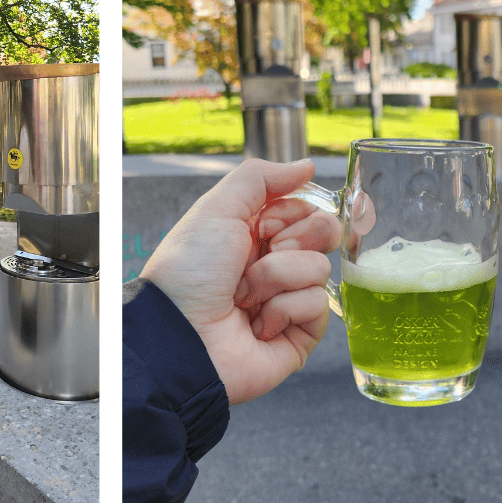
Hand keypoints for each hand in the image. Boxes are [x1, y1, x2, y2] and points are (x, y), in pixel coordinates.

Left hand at [141, 159, 341, 404]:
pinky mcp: (297, 336)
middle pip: (323, 234)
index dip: (292, 212)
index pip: (305, 209)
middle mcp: (273, 266)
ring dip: (277, 278)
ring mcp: (287, 301)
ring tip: (244, 296)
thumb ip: (262, 177)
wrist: (178, 332)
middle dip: (294, 240)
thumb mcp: (218, 207)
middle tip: (265, 253)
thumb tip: (306, 166)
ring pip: (320, 270)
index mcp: (255, 235)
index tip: (264, 224)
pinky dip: (285, 309)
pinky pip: (318, 307)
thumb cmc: (187, 272)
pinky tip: (257, 322)